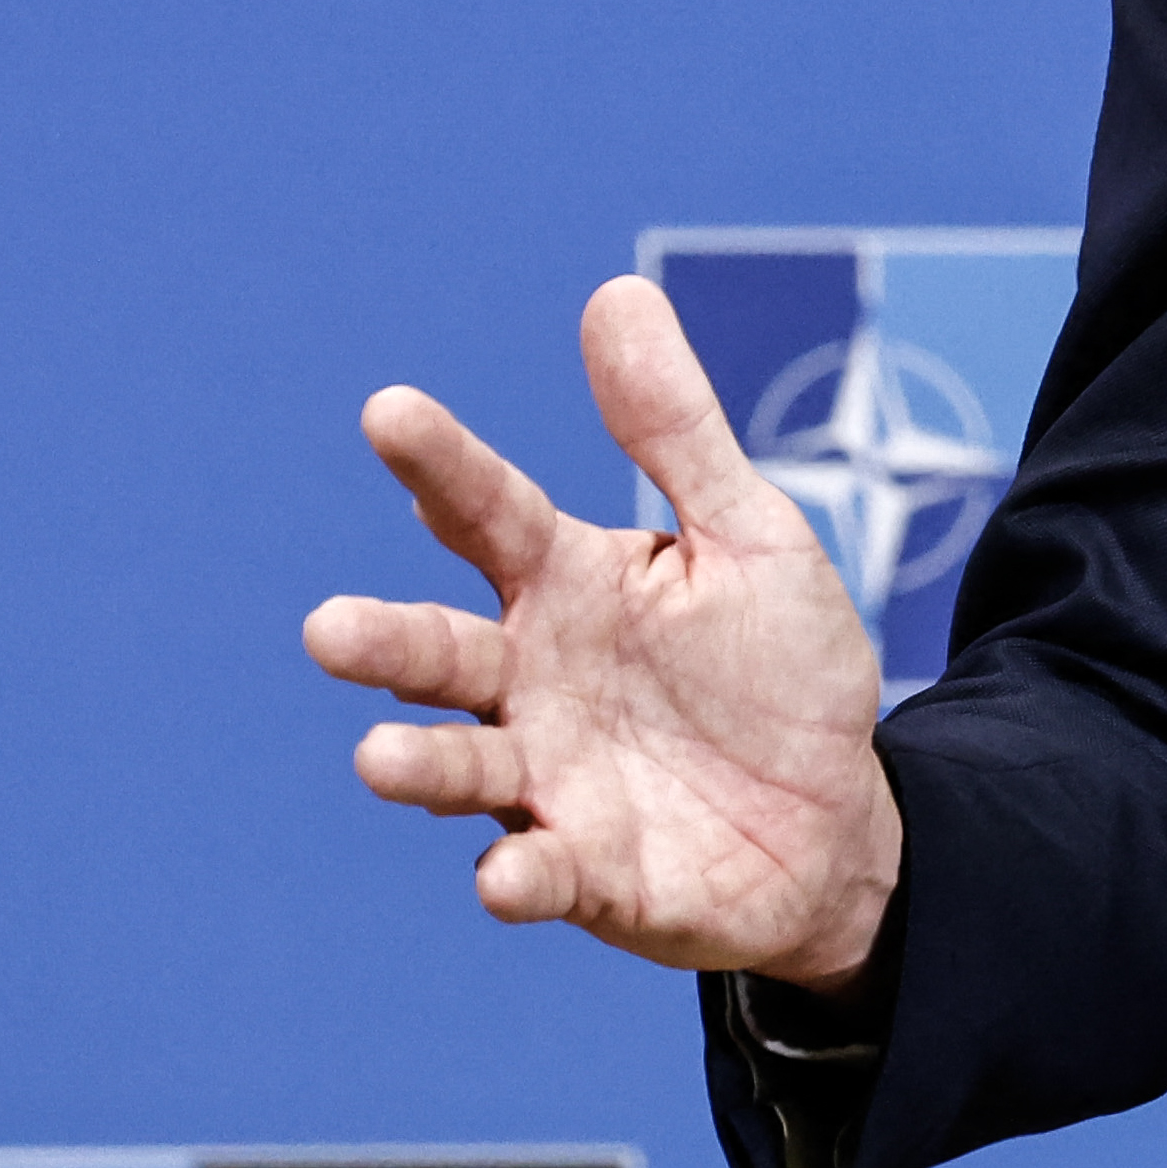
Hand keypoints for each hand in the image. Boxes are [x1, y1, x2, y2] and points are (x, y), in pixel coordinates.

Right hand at [305, 276, 903, 987]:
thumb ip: (675, 429)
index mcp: (568, 583)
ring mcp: (548, 778)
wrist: (837, 814)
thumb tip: (616, 290)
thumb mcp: (749, 533)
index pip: (489, 511)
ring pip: (462, 767)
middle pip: (443, 652)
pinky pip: (541, 874)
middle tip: (328, 628)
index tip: (388, 410)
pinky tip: (504, 876)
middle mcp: (532, 679)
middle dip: (385, 642)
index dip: (441, 463)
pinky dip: (519, 877)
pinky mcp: (589, 871)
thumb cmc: (778, 666)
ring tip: (376, 756)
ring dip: (419, 765)